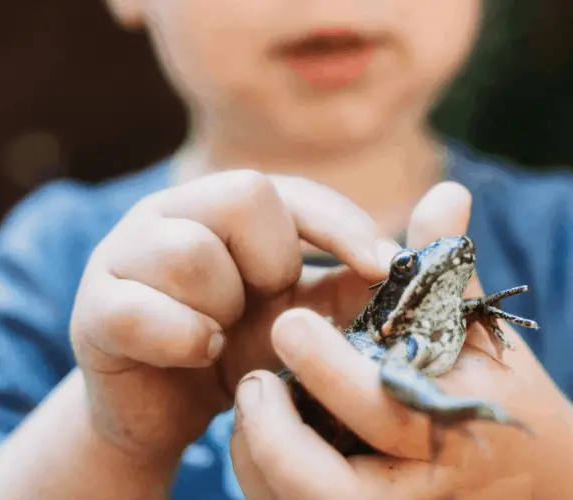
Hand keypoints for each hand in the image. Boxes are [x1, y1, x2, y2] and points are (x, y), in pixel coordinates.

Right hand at [69, 169, 401, 468]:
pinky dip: (184, 339)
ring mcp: (122, 255)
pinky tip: (197, 355)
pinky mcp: (94, 307)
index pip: (286, 188)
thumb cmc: (241, 352)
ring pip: (190, 251)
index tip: (383, 268)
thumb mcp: (305, 315)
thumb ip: (363, 270)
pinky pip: (145, 310)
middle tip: (262, 304)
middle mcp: (168, 214)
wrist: (166, 409)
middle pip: (242, 197)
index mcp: (217, 206)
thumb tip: (454, 199)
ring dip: (224, 308)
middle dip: (271, 264)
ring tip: (222, 335)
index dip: (339, 224)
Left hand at [231, 183, 572, 498]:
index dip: (331, 370)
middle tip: (253, 380)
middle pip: (329, 488)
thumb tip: (447, 191)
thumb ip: (446, 270)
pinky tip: (260, 431)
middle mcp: (417, 494)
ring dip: (258, 454)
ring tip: (253, 399)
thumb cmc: (486, 389)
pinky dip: (260, 475)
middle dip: (276, 431)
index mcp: (452, 430)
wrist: (516, 474)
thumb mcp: (472, 331)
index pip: (386, 412)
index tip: (286, 321)